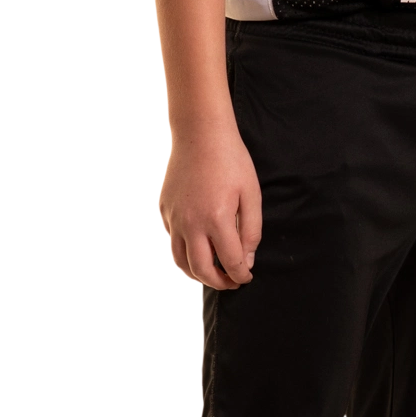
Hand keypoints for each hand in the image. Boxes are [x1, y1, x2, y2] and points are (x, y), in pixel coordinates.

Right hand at [159, 125, 261, 287]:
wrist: (200, 134)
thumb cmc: (231, 161)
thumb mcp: (251, 194)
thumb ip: (251, 231)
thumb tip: (246, 260)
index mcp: (216, 219)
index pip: (230, 262)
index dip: (240, 276)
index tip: (246, 278)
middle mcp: (190, 223)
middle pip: (201, 270)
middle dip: (218, 282)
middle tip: (231, 283)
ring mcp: (174, 217)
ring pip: (180, 260)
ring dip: (196, 273)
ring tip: (212, 273)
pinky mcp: (164, 210)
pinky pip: (173, 240)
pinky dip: (186, 250)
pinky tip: (199, 245)